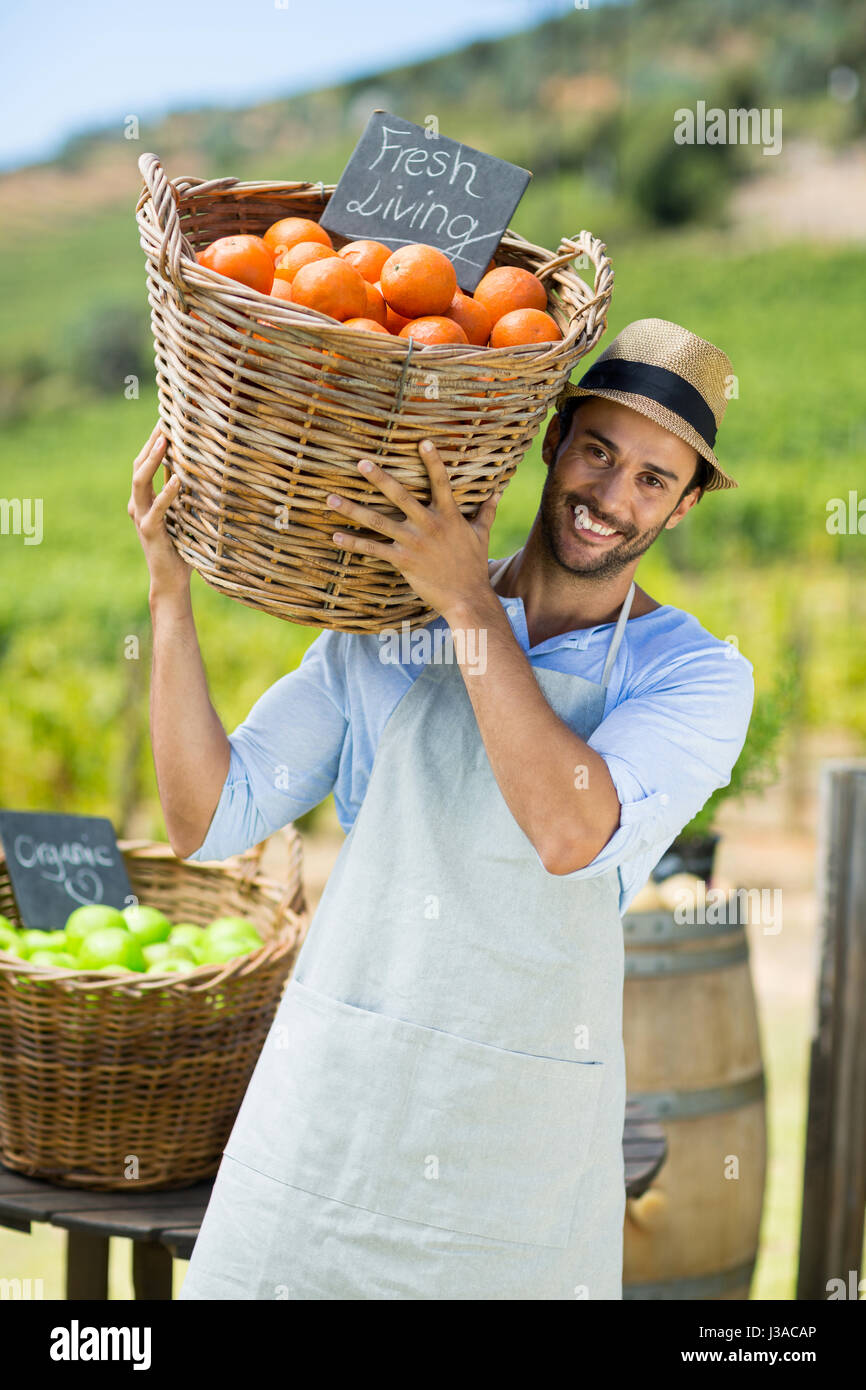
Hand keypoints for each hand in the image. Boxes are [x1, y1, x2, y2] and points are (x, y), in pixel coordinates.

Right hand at [128, 422, 193, 600]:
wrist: (171, 579)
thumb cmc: (181, 547)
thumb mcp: (184, 515)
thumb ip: (185, 495)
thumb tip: (200, 471)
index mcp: (144, 499)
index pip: (144, 463)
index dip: (153, 442)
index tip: (166, 419)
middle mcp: (138, 504)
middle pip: (138, 465)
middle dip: (151, 443)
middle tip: (165, 420)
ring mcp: (141, 516)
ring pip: (140, 481)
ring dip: (153, 459)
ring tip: (167, 440)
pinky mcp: (149, 530)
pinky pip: (158, 507)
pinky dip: (168, 492)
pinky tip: (178, 478)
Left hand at [327, 439, 501, 621]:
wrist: (468, 597)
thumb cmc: (474, 565)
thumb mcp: (481, 534)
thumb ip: (486, 511)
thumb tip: (498, 491)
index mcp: (449, 515)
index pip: (441, 483)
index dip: (433, 462)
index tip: (422, 442)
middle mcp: (429, 525)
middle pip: (401, 496)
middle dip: (379, 478)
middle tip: (360, 462)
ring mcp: (414, 543)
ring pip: (378, 521)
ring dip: (353, 510)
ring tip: (331, 499)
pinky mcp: (403, 561)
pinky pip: (374, 549)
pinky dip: (354, 543)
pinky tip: (336, 536)